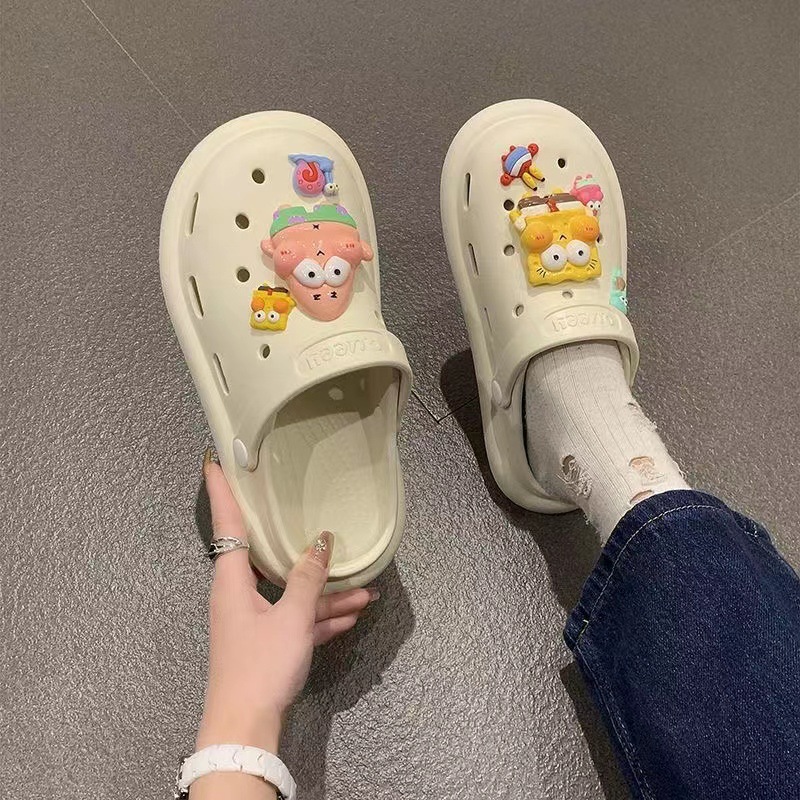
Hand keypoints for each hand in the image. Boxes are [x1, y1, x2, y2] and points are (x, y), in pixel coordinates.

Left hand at [196, 455, 378, 755]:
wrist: (246, 726)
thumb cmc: (261, 663)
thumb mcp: (291, 617)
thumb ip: (308, 578)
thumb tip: (322, 542)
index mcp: (232, 581)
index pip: (226, 524)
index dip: (222, 491)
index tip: (213, 461)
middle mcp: (238, 595)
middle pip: (269, 559)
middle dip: (301, 548)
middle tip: (308, 515)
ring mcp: (253, 621)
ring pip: (291, 594)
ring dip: (325, 593)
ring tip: (365, 590)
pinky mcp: (268, 644)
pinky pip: (296, 620)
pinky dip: (320, 617)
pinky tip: (351, 616)